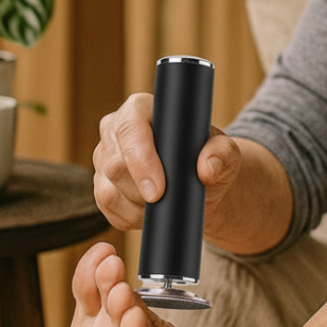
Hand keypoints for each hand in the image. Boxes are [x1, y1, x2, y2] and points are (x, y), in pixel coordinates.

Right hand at [92, 93, 240, 230]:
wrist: (200, 183)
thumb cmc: (210, 157)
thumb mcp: (225, 152)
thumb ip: (221, 154)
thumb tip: (206, 170)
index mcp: (141, 108)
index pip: (130, 128)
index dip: (141, 160)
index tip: (159, 191)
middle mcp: (115, 129)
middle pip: (114, 164)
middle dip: (141, 191)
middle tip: (167, 202)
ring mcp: (103, 158)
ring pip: (107, 191)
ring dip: (137, 208)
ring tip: (164, 205)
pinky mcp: (101, 184)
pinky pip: (106, 209)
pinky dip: (129, 218)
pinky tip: (150, 214)